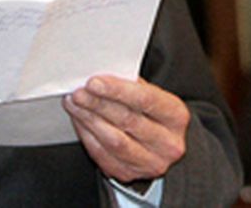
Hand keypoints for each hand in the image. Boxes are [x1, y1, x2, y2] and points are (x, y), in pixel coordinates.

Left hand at [63, 75, 188, 182]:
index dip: (117, 90)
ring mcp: (149, 163)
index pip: (146, 100)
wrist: (162, 147)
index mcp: (177, 117)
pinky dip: (86, 135)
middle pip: (127, 120)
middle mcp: (168, 143)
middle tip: (79, 92)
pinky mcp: (129, 174)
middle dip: (98, 104)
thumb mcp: (155, 96)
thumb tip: (102, 76)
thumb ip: (134, 86)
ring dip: (88, 119)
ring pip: (113, 140)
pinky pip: (102, 155)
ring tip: (74, 103)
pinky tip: (79, 120)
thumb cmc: (154, 116)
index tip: (94, 82)